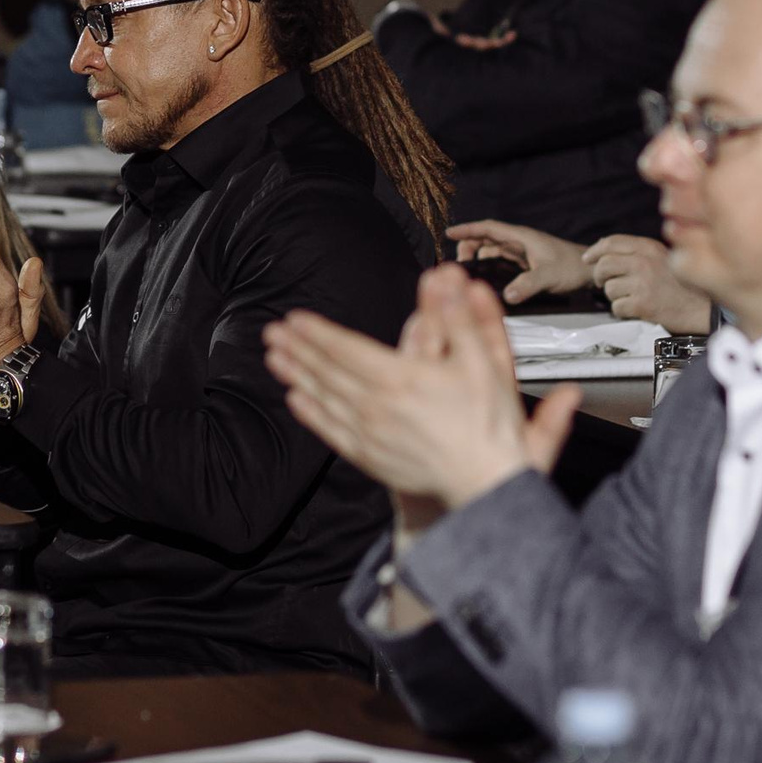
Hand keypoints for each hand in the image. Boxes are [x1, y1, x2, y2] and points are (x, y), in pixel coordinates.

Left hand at [263, 265, 580, 511]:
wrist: (487, 485)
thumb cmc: (489, 423)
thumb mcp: (485, 362)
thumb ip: (460, 318)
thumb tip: (445, 277)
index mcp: (400, 379)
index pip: (347, 349)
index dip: (319, 332)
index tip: (294, 318)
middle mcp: (378, 407)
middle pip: (328, 372)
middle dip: (298, 349)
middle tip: (271, 332)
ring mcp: (371, 435)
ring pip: (324, 400)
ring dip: (297, 376)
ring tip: (274, 358)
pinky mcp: (372, 459)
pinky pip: (332, 432)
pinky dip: (311, 415)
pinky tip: (296, 401)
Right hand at [446, 219, 586, 302]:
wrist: (590, 271)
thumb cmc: (572, 267)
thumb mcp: (550, 275)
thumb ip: (529, 284)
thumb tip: (507, 295)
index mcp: (522, 238)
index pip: (489, 228)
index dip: (468, 230)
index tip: (449, 233)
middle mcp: (520, 242)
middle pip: (487, 239)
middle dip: (469, 245)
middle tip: (458, 261)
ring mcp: (523, 253)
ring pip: (493, 250)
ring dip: (479, 256)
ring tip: (468, 269)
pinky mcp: (527, 263)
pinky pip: (502, 261)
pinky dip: (490, 265)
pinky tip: (486, 277)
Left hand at [583, 234, 710, 333]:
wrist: (703, 308)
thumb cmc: (683, 284)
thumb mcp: (663, 257)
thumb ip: (637, 251)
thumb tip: (601, 248)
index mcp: (649, 247)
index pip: (611, 242)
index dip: (595, 251)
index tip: (587, 259)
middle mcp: (644, 261)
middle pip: (603, 265)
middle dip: (600, 277)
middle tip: (605, 284)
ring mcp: (643, 282)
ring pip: (608, 288)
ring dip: (615, 297)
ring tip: (633, 298)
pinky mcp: (642, 303)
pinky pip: (616, 307)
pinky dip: (623, 311)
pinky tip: (637, 309)